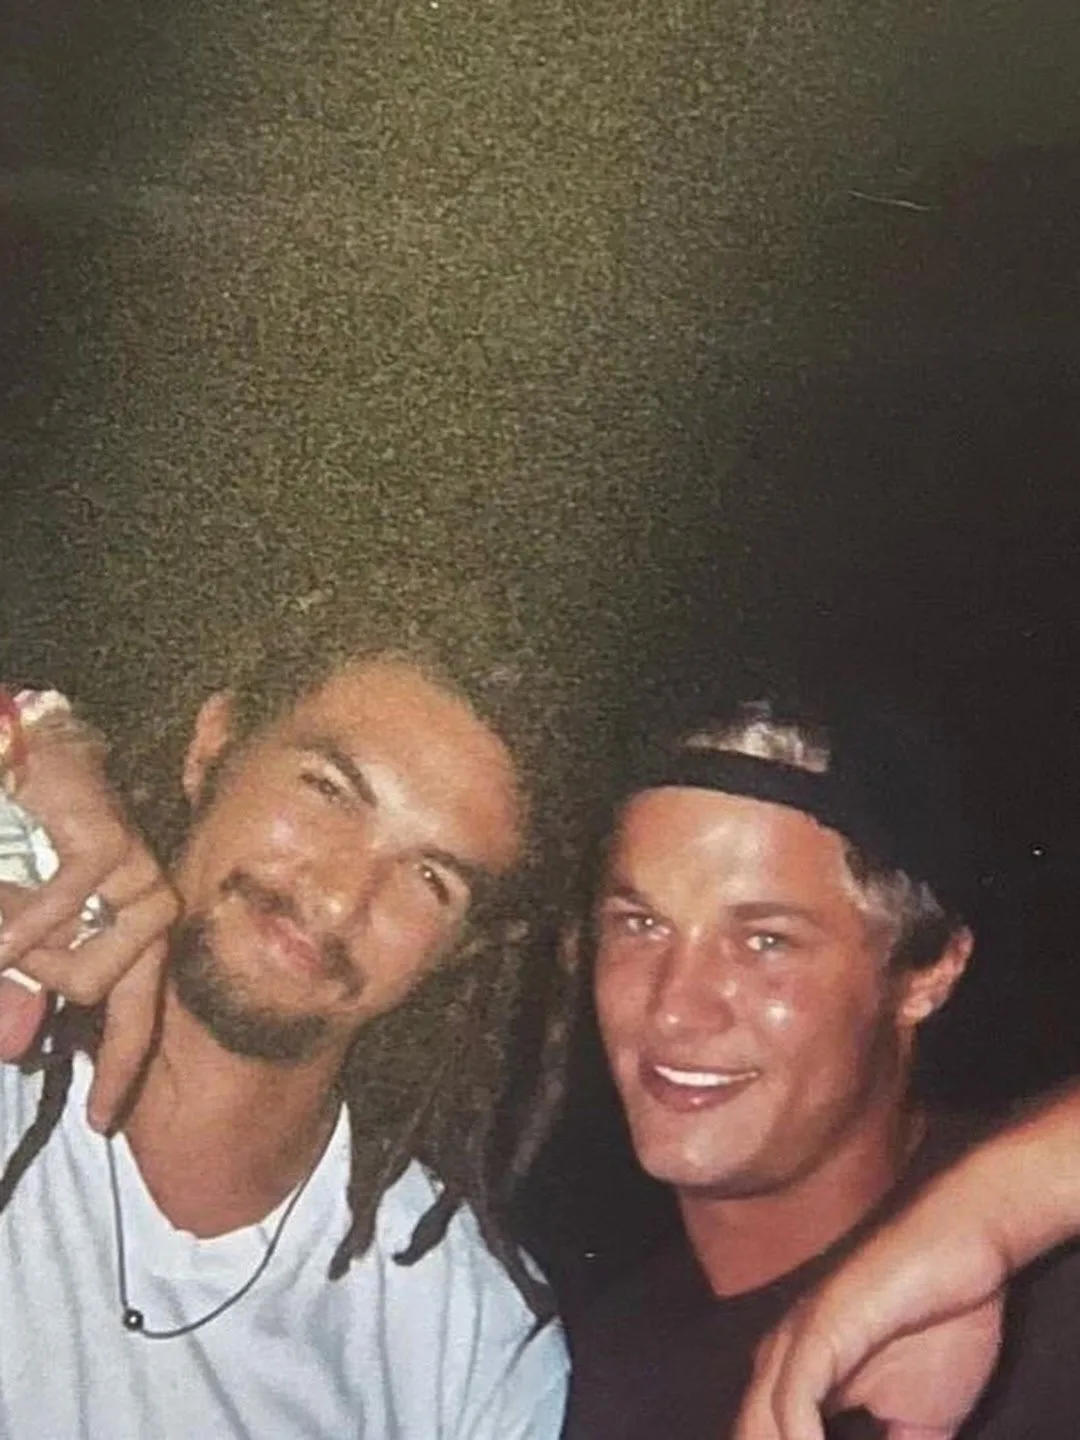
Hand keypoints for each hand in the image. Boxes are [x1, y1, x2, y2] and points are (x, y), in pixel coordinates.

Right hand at [0, 731, 177, 1129]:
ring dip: (29, 964)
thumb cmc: (6, 836)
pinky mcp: (109, 844)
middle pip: (132, 1000)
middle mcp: (144, 898)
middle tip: (50, 1043)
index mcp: (125, 919)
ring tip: (3, 929)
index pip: (139, 1007)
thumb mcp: (7, 930)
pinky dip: (16, 932)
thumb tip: (24, 1041)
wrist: (10, 755)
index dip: (123, 1065)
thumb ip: (19, 980)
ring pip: (92, 974)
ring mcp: (134, 870)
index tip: (102, 1121)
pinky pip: (62, 924)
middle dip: (95, 1037)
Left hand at [734, 1183, 1008, 1439]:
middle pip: (752, 1439)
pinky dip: (798, 1439)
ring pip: (763, 1429)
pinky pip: (792, 1398)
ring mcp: (794, 1342)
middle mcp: (778, 1364)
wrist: (961, 1244)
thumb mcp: (921, 1421)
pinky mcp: (820, 1327)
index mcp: (793, 1384)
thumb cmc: (939, 1318)